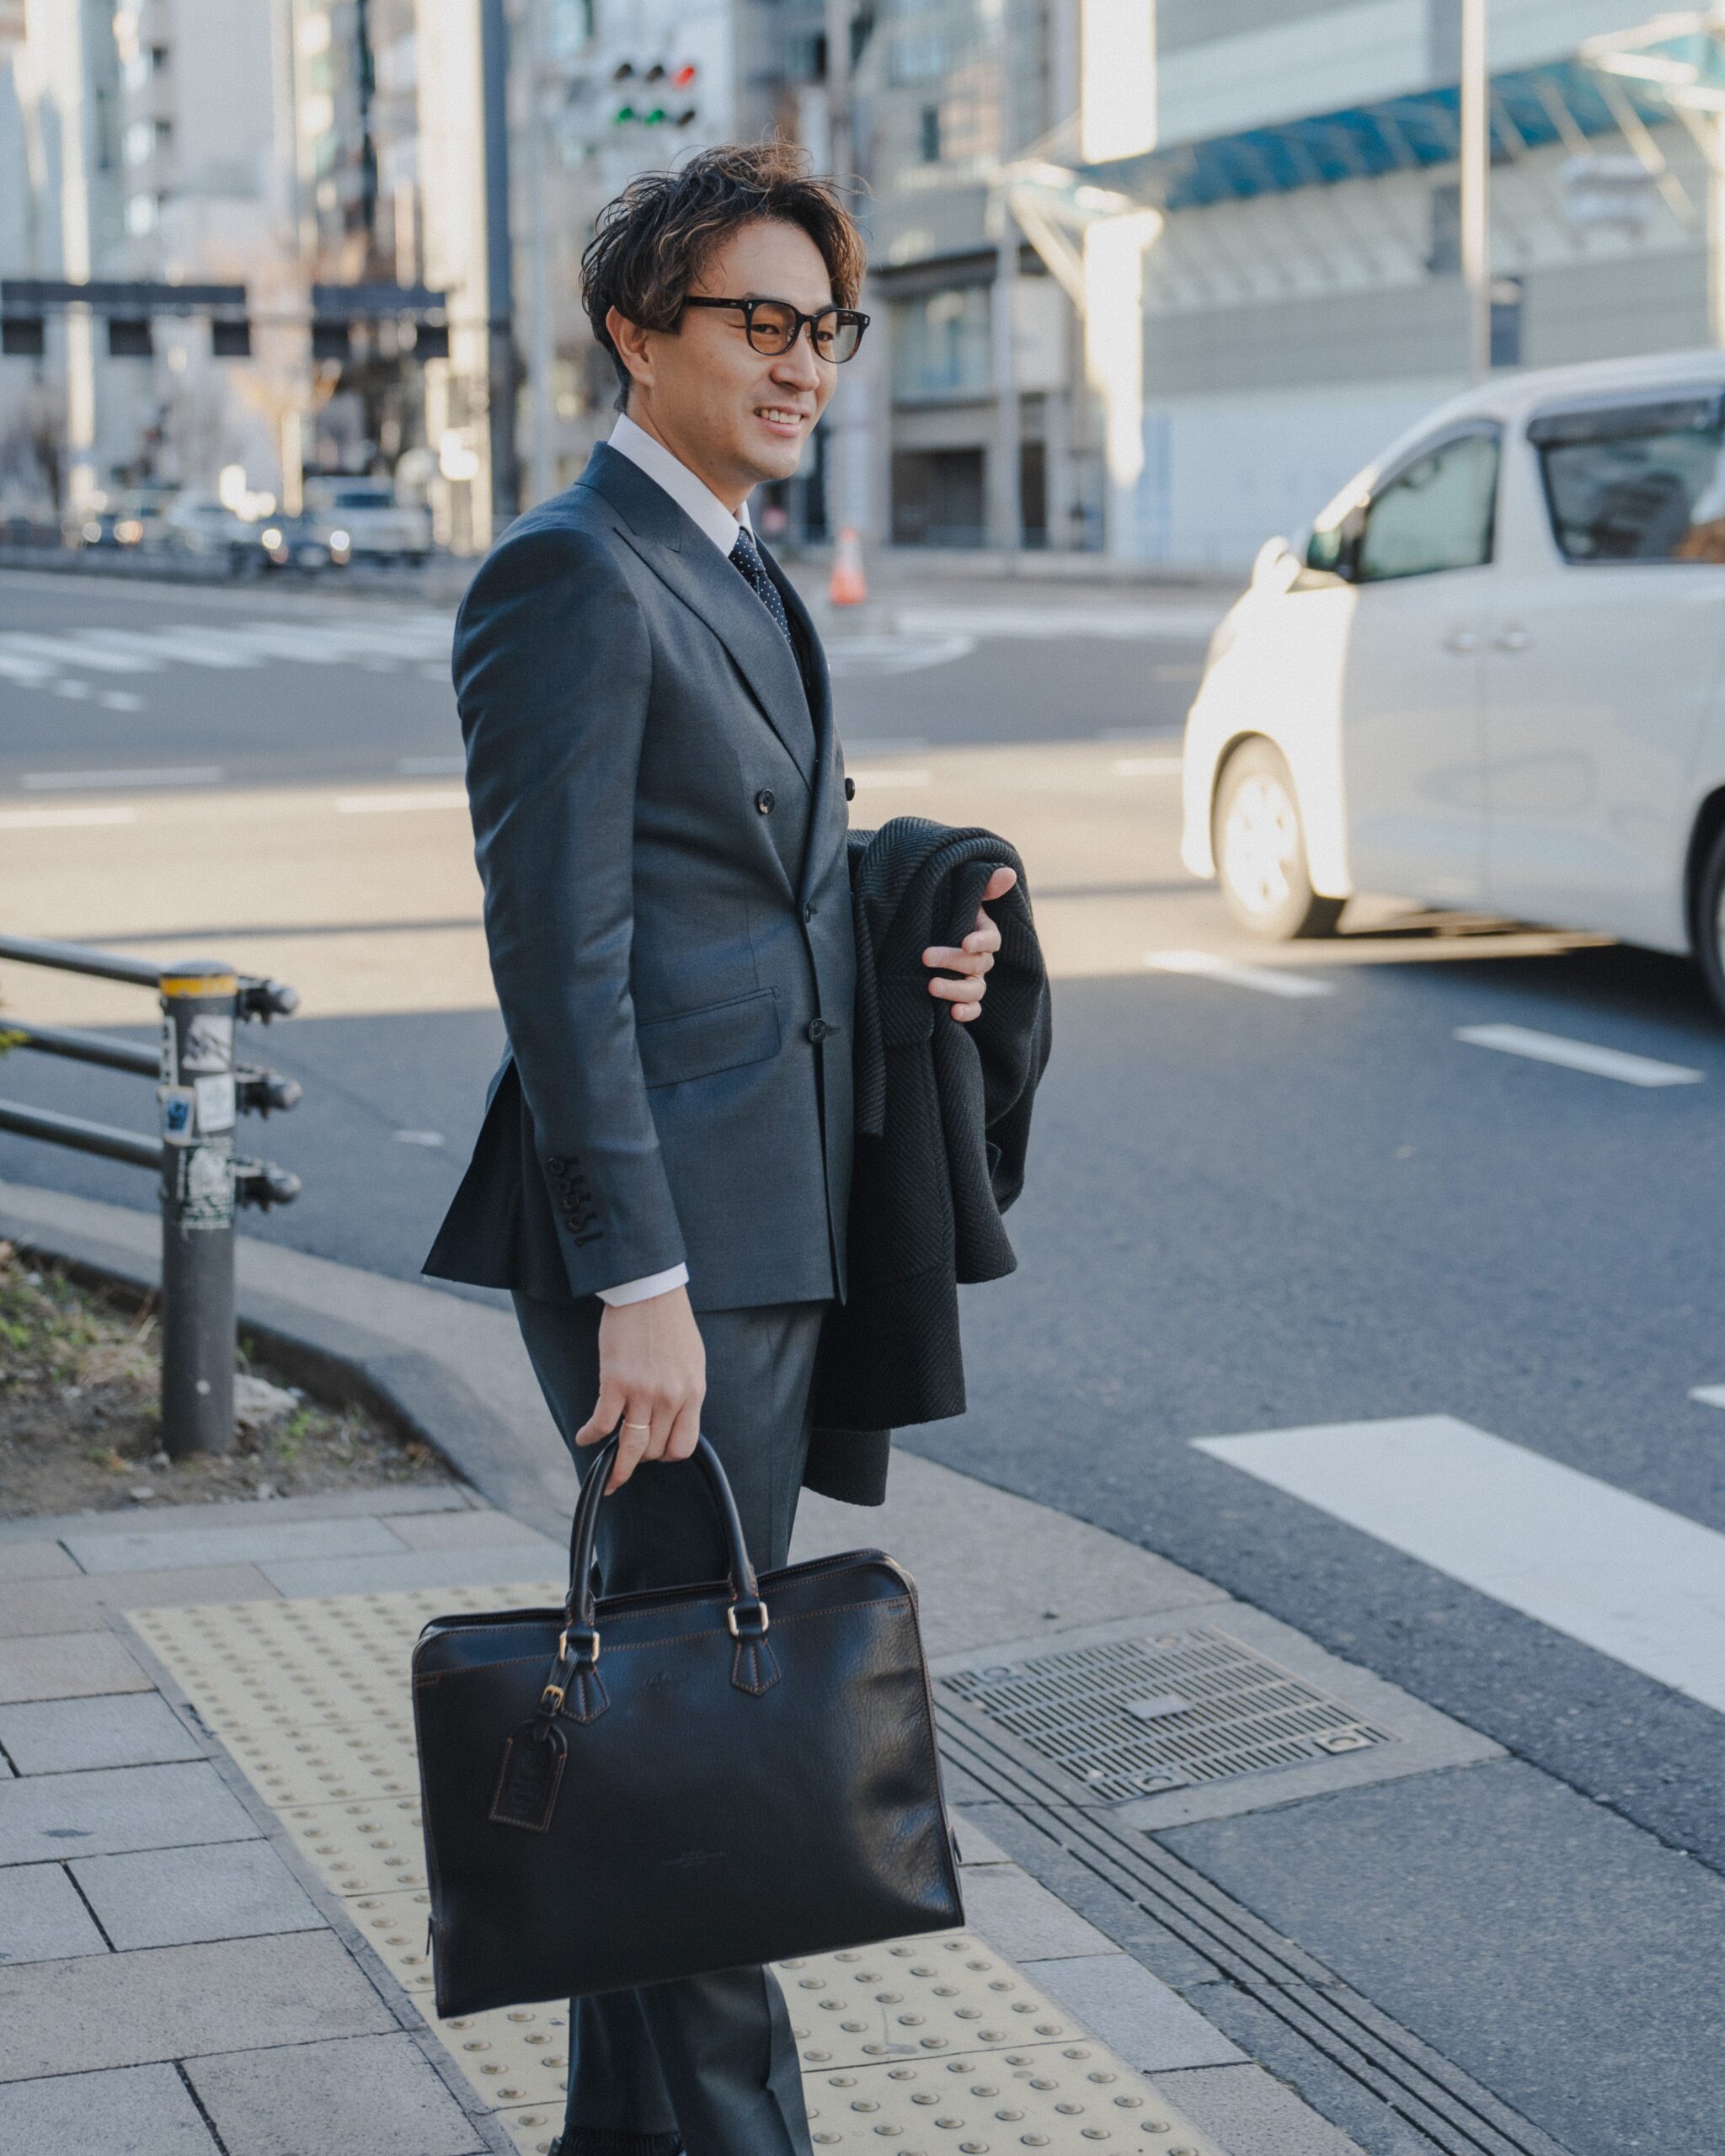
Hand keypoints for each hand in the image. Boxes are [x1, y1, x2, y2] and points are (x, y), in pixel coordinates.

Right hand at [574, 1284, 705, 1491]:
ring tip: (607, 1478)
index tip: (655, 1453)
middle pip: (655, 1450)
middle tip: (627, 1459)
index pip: (683, 1445)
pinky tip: (584, 1437)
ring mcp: (643, 1392)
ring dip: (617, 1467)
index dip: (667, 1455)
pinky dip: (590, 1435)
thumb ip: (684, 1391)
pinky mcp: (615, 1382)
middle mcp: (670, 1397)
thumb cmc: (670, 1322)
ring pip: (630, 1445)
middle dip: (640, 1459)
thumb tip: (673, 1416)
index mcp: (692, 1392)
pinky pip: (602, 1423)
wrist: (649, 1290)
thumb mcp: (692, 1361)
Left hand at [922, 865, 1016, 1023]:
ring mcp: (972, 979)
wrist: (922, 932)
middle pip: (978, 964)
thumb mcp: (958, 895)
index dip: (982, 941)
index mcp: (982, 933)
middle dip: (953, 961)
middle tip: (926, 957)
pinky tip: (952, 1014)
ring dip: (957, 990)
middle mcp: (980, 958)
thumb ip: (983, 885)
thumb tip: (1007, 872)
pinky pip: (973, 1008)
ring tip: (931, 986)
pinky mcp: (960, 996)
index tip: (966, 942)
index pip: (992, 939)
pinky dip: (967, 1013)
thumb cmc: (943, 910)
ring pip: (976, 989)